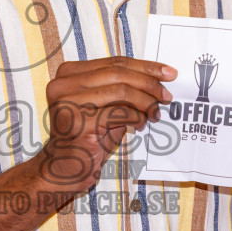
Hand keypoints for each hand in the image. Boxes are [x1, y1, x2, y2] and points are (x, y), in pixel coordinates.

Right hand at [40, 57, 174, 192]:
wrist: (66, 168)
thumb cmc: (88, 136)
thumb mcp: (104, 105)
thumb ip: (120, 88)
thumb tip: (156, 78)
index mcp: (68, 73)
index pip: (114, 62)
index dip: (144, 66)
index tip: (168, 73)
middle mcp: (63, 84)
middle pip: (118, 74)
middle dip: (149, 83)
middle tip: (167, 95)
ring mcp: (68, 102)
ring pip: (121, 91)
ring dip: (145, 101)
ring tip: (155, 112)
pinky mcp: (78, 121)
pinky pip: (119, 113)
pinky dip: (137, 117)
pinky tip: (142, 124)